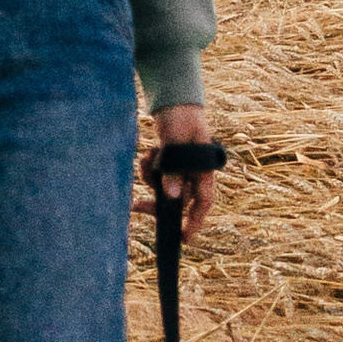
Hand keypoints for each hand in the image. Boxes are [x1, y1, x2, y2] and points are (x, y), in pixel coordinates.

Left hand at [145, 104, 220, 243]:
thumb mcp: (176, 145)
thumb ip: (174, 170)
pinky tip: (149, 153)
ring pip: (164, 187)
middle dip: (158, 202)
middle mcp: (194, 173)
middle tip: (138, 206)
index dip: (194, 222)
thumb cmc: (181, 120)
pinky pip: (157, 175)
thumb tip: (171, 197)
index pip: (202, 202)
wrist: (174, 102)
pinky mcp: (169, 163)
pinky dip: (149, 168)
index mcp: (204, 171)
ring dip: (151, 178)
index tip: (184, 239)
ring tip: (147, 158)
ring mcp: (181, 169)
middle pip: (178, 199)